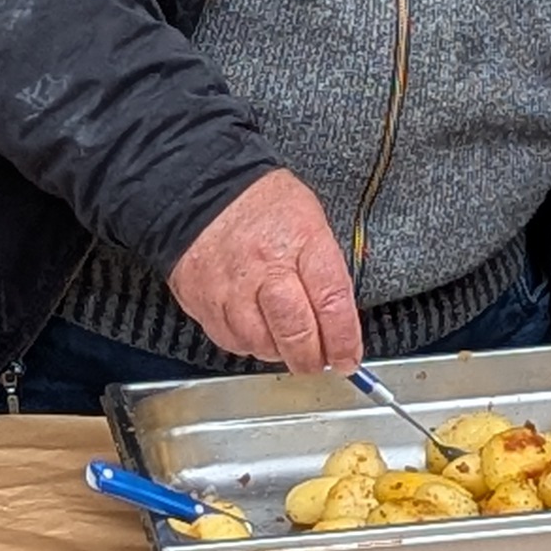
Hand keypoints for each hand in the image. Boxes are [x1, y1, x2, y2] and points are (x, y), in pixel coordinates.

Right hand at [171, 171, 363, 373]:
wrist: (202, 190)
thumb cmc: (262, 204)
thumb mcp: (310, 219)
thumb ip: (325, 268)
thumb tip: (340, 318)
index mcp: (301, 243)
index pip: (332, 303)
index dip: (344, 340)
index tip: (348, 357)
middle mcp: (265, 269)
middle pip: (296, 333)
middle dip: (313, 358)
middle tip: (318, 361)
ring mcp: (231, 288)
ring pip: (261, 344)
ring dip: (279, 352)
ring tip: (285, 341)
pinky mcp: (203, 301)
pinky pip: (231, 340)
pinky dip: (248, 344)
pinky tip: (256, 330)